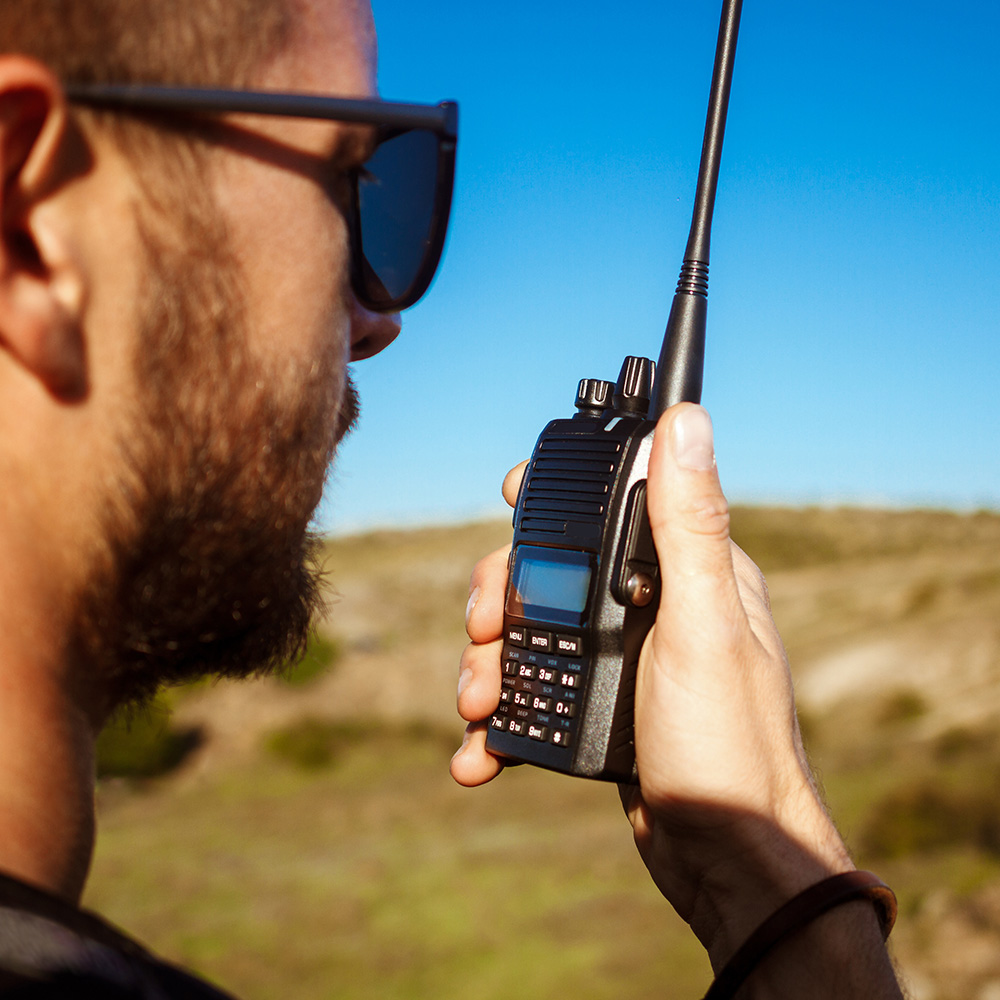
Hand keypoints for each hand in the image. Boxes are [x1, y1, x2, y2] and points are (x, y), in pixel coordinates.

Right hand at [451, 405, 899, 995]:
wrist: (730, 867)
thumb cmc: (728, 746)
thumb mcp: (702, 626)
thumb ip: (688, 527)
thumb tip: (688, 421)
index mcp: (690, 573)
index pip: (616, 505)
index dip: (558, 499)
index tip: (511, 497)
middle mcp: (658, 608)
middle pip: (555, 574)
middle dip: (504, 599)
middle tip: (482, 631)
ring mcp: (628, 661)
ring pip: (536, 636)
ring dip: (493, 664)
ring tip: (476, 704)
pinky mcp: (606, 711)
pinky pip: (541, 696)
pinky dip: (506, 719)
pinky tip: (482, 749)